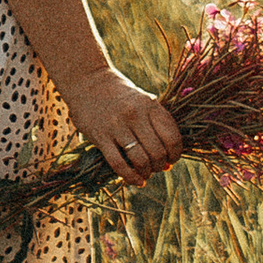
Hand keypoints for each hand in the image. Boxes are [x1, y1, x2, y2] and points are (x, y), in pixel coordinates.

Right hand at [64, 64, 183, 179]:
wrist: (87, 81)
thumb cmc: (120, 95)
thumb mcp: (143, 101)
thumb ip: (156, 126)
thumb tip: (168, 163)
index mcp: (150, 105)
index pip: (172, 138)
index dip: (175, 154)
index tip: (171, 159)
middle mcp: (135, 115)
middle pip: (157, 152)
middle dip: (159, 165)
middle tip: (156, 167)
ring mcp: (117, 126)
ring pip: (140, 160)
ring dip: (146, 172)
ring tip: (145, 173)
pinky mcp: (100, 136)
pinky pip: (118, 164)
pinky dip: (130, 177)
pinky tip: (136, 180)